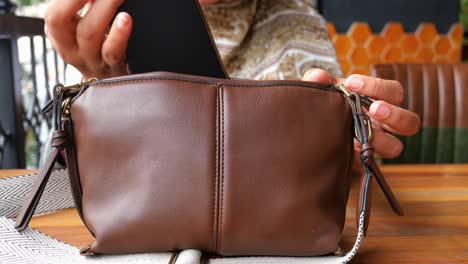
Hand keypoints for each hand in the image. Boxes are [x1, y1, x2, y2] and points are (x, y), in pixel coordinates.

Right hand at [44, 0, 219, 79]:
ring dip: (103, 7)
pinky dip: (119, 34)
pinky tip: (125, 19)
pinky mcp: (113, 68)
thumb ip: (83, 8)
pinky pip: (113, 51)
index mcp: (58, 35)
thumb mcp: (81, 29)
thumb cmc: (98, 48)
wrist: (112, 87)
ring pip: (89, 33)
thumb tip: (94, 0)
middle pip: (60, 21)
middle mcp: (70, 49)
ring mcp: (91, 60)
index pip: (52, 14)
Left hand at [302, 69, 420, 165]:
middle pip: (410, 122)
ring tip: (361, 136)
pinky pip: (369, 165)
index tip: (351, 83)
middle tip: (373, 109)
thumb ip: (318, 80)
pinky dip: (357, 159)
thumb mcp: (324, 90)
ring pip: (396, 147)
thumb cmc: (329, 103)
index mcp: (381, 101)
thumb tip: (317, 76)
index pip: (394, 92)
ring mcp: (377, 145)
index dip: (377, 87)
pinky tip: (344, 153)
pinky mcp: (362, 161)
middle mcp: (385, 125)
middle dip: (394, 114)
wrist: (315, 130)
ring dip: (382, 141)